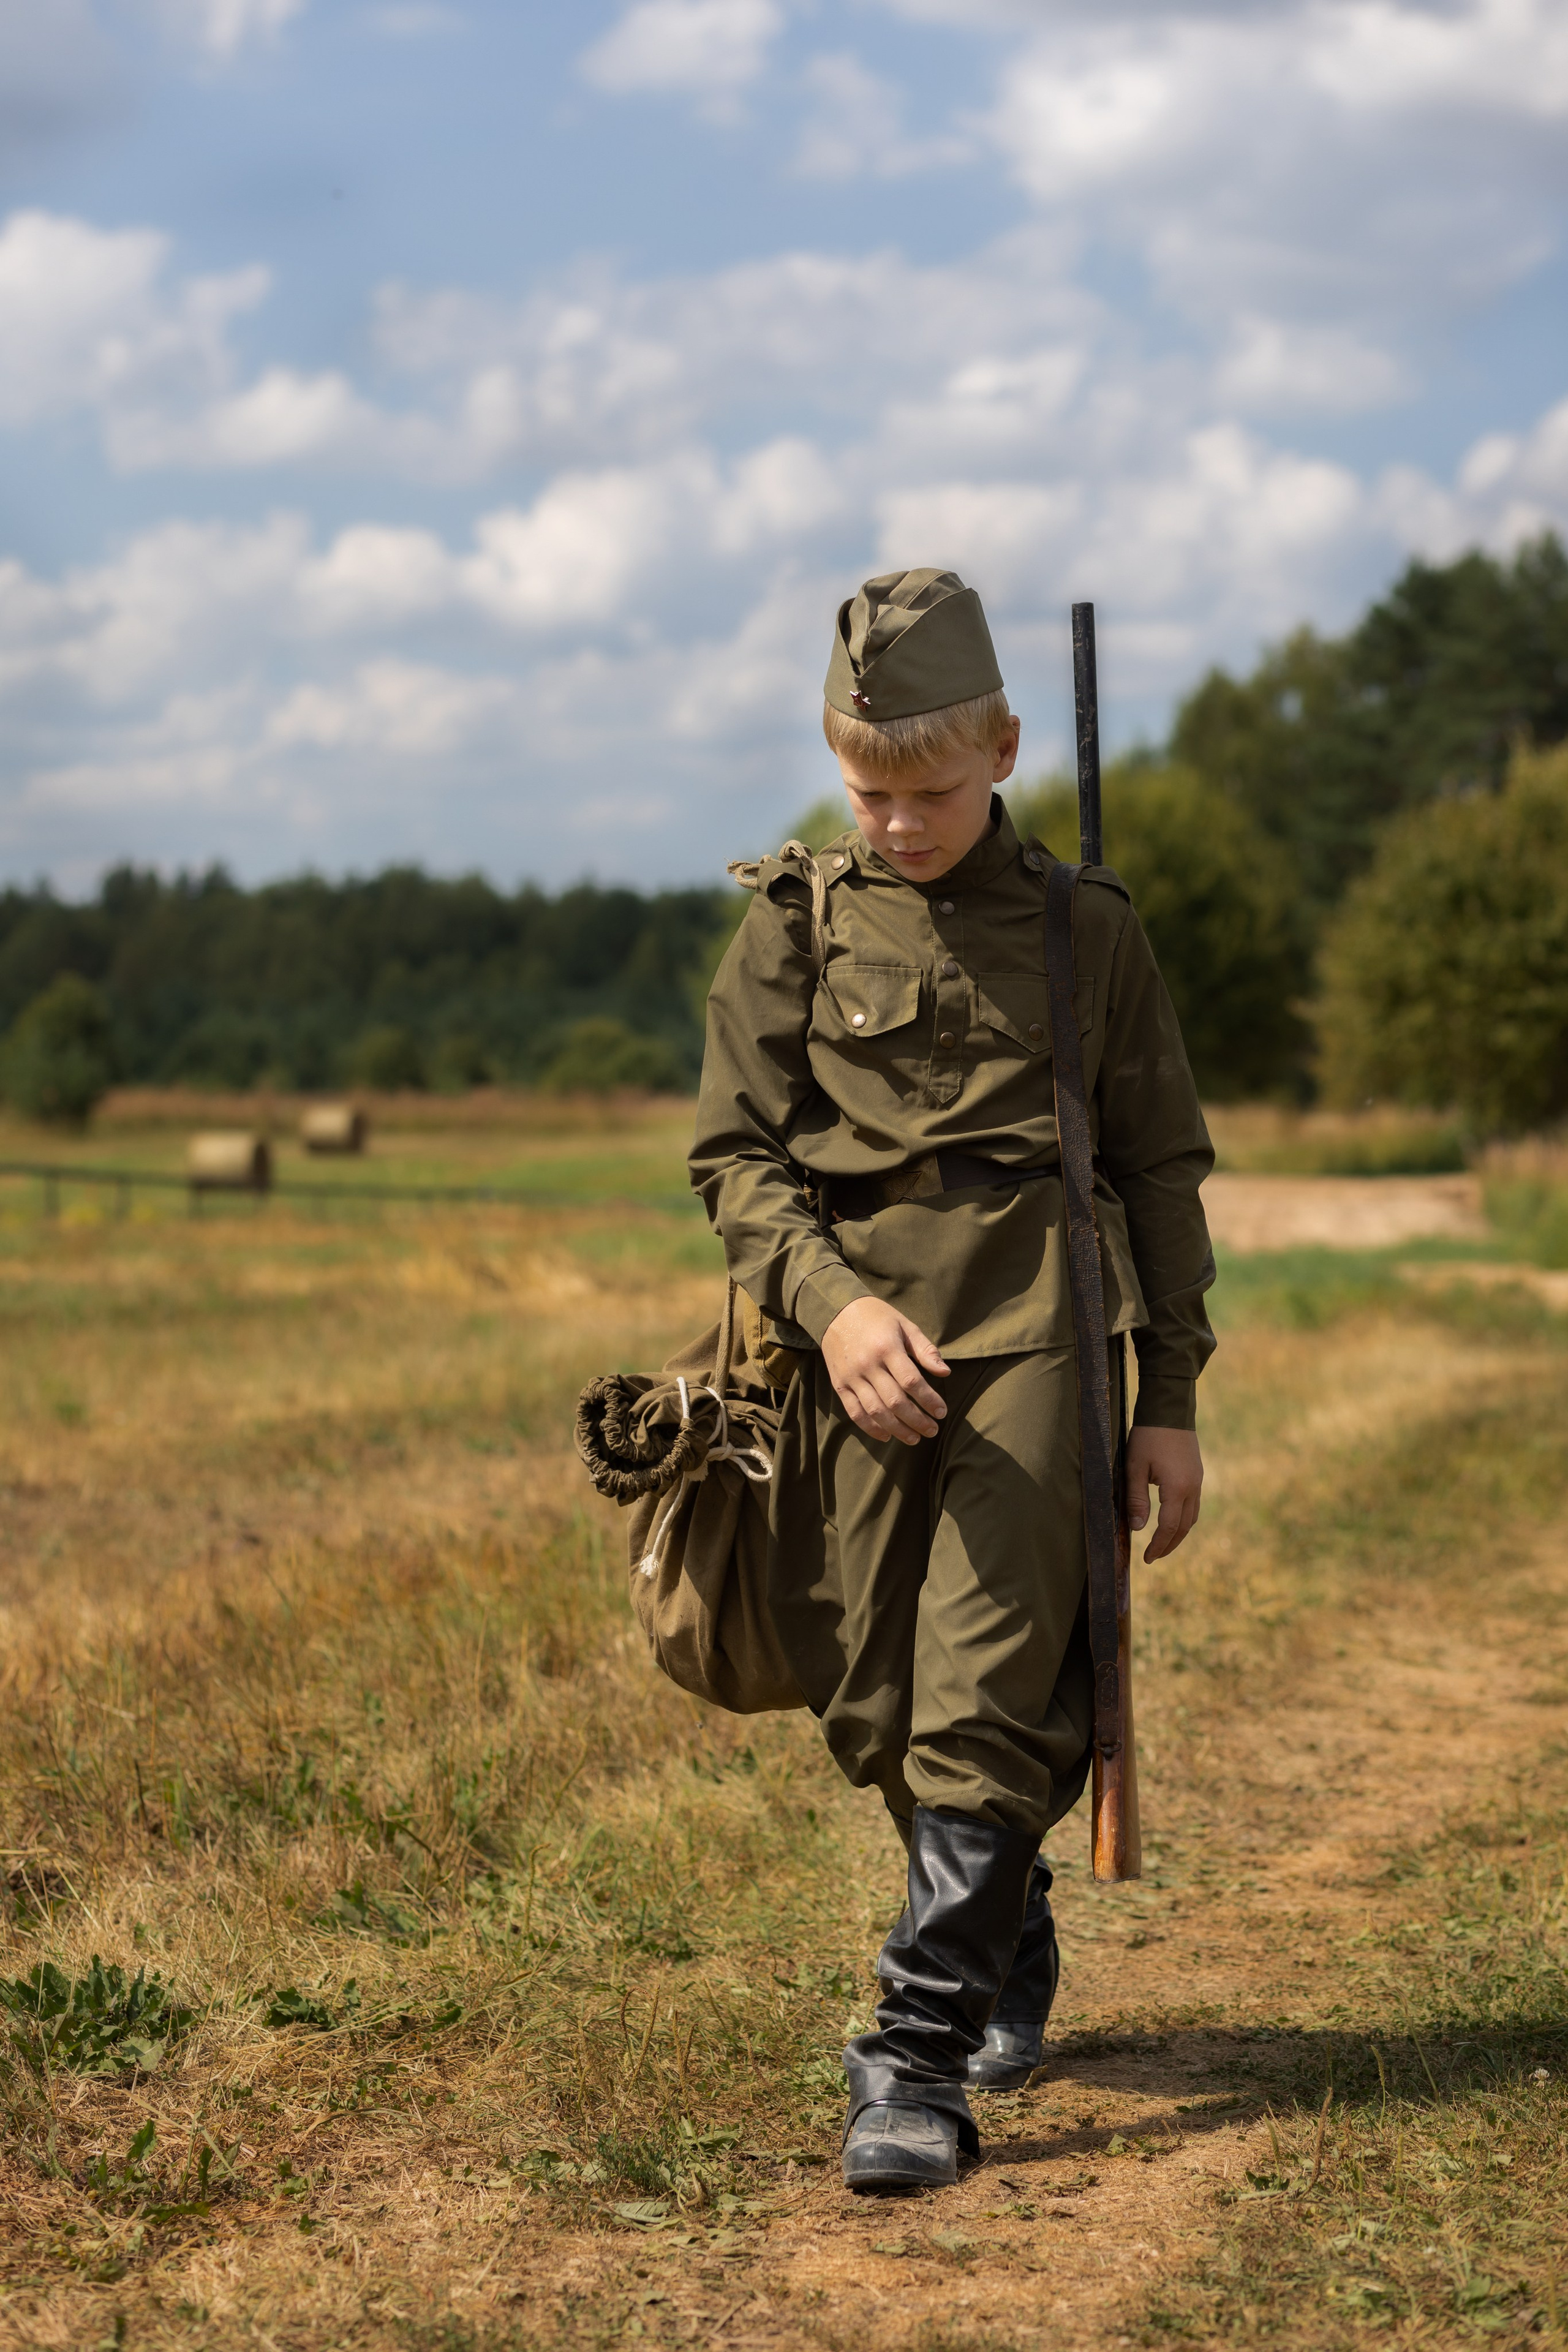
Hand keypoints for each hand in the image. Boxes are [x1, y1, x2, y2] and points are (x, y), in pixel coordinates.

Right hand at [821, 1297, 949, 1445]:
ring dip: (897, 1429)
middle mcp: (867, 1365)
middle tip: (933, 1430)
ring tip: (915, 1438)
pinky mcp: (839, 1385)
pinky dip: (870, 1428)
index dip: (929, 1400)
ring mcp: (851, 1377)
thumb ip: (925, 1349)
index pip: (911, 1382)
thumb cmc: (877, 1317)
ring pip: (875, 1411)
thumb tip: (945, 1373)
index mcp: (886, 1348)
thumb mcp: (904, 1325)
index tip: (942, 1412)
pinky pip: (855, 1412)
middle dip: (917, 1420)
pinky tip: (886, 1436)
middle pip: (895, 1401)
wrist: (836, 1311)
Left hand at [1126, 1426, 1202, 1560]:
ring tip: (1162, 1543)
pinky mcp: (1197, 1474)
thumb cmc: (1148, 1436)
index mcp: (1178, 1488)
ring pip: (1192, 1517)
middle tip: (1153, 1557)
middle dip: (1169, 1545)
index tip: (1147, 1559)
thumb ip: (1136, 1499)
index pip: (1169, 1527)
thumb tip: (1139, 1528)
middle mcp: (1193, 1488)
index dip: (1158, 1545)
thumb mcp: (1135, 1467)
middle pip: (1184, 1527)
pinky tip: (1172, 1520)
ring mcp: (1198, 1480)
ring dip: (1178, 1534)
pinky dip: (1184, 1519)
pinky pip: (1194, 1504)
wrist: (1170, 1408)